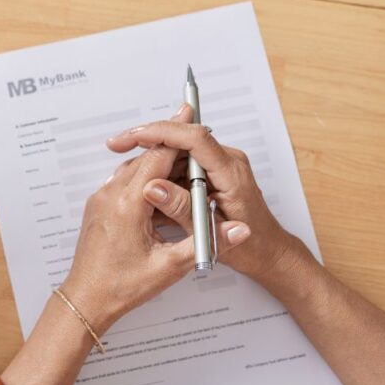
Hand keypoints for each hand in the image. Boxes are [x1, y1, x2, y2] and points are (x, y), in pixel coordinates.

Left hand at [62, 107, 251, 332]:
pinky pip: (122, 180)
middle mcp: (110, 194)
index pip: (157, 158)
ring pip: (132, 168)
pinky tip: (158, 181)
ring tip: (181, 152)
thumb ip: (207, 243)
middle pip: (144, 157)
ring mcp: (100, 199)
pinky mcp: (98, 207)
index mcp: (128, 203)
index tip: (193, 117)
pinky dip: (142, 174)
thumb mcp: (170, 267)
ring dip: (155, 160)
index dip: (179, 136)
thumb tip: (241, 231)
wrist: (86, 299)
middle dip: (170, 143)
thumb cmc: (122, 286)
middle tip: (190, 124)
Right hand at [106, 104, 297, 282]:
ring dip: (150, 158)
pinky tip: (143, 185)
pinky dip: (160, 172)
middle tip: (117, 144)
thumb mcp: (210, 232)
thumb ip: (181, 208)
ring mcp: (218, 165)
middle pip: (181, 137)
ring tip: (124, 170)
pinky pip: (181, 163)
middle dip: (146, 138)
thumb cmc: (250, 245)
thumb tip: (152, 188)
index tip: (135, 137)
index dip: (162, 132)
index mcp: (231, 172)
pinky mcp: (211, 172)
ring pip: (177, 150)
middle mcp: (226, 162)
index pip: (195, 138)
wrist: (268, 251)